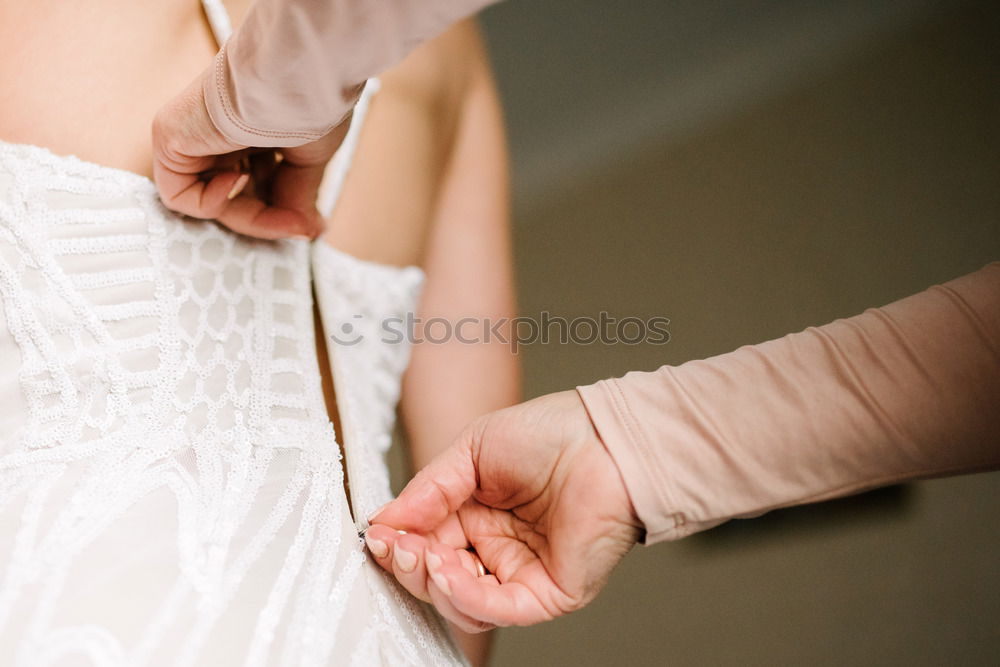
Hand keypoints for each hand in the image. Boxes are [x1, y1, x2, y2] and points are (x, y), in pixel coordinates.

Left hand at [151, 71, 350, 239]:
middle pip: (237, 197)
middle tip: (298, 227)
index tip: (308, 226)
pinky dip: (210, 203)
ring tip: (277, 206)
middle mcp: (221, 130)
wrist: (291, 79)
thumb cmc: (308, 104)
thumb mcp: (309, 159)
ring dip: (247, 214)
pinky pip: (179, 195)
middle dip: (268, 219)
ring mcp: (195, 134)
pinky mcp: (170, 136)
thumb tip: (306, 229)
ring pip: (211, 201)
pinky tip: (238, 179)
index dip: (280, 212)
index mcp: (253, 127)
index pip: (258, 184)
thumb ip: (298, 195)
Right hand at [366, 391, 641, 631]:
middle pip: (436, 579)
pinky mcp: (547, 593)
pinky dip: (465, 596)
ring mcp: (520, 574)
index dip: (398, 544)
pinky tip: (446, 570)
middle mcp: (494, 550)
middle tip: (395, 546)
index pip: (425, 544)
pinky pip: (498, 610)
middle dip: (409, 566)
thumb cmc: (550, 433)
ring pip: (460, 603)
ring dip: (432, 583)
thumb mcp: (472, 449)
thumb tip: (385, 519)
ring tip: (422, 554)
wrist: (605, 438)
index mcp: (474, 517)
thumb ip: (429, 488)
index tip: (376, 534)